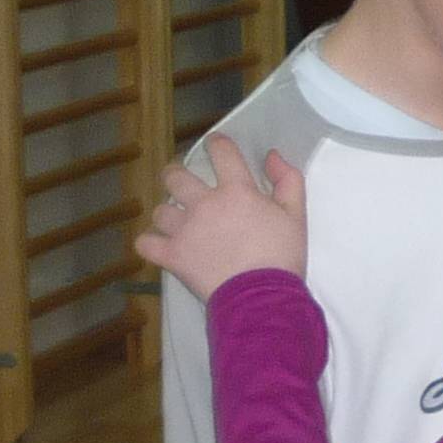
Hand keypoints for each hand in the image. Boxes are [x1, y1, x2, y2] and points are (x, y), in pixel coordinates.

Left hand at [136, 134, 306, 295]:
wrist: (261, 298)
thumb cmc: (282, 256)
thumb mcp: (296, 215)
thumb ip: (288, 180)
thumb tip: (271, 156)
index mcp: (236, 191)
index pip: (221, 152)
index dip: (217, 144)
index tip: (215, 145)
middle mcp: (204, 204)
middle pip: (175, 176)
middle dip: (175, 174)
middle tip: (181, 182)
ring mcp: (184, 230)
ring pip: (159, 211)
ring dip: (167, 214)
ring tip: (176, 222)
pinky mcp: (172, 255)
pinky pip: (146, 243)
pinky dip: (150, 243)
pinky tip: (158, 245)